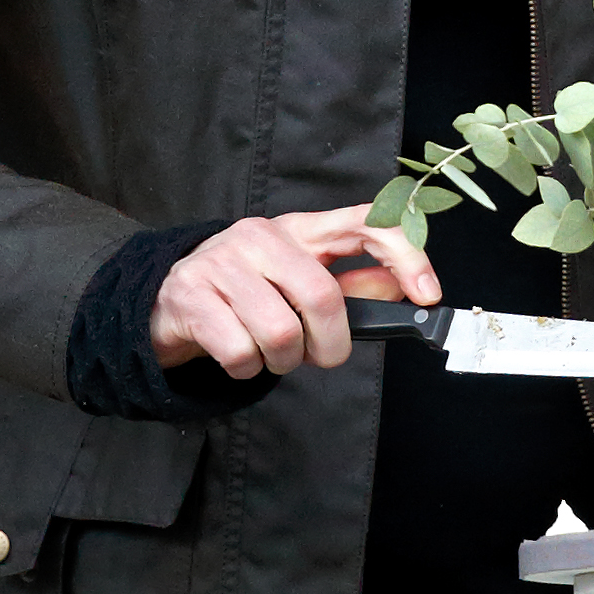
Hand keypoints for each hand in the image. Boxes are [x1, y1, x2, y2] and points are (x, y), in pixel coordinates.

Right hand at [149, 205, 440, 379]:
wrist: (166, 299)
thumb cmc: (247, 292)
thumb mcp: (300, 277)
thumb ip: (352, 283)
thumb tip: (402, 288)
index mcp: (300, 227)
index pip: (366, 222)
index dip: (405, 254)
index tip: (427, 293)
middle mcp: (262, 235)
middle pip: (322, 295)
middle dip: (331, 344)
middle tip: (321, 356)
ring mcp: (223, 263)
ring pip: (280, 332)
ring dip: (284, 361)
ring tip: (272, 352)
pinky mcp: (191, 298)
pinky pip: (240, 353)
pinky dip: (248, 370)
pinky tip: (240, 355)